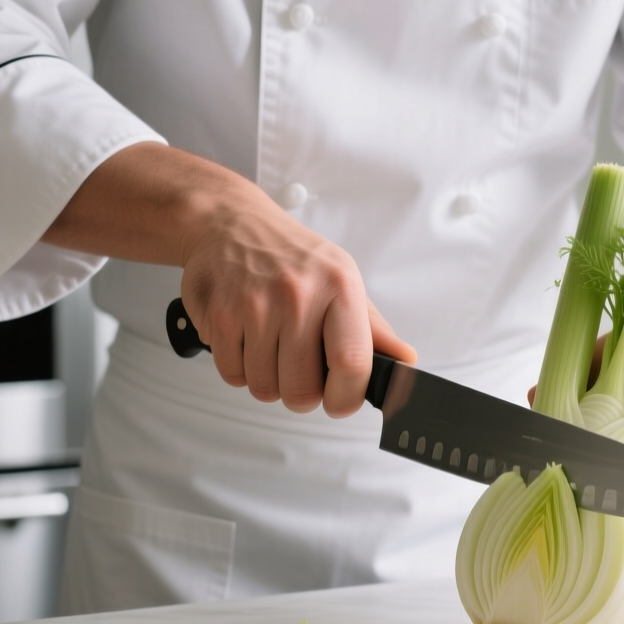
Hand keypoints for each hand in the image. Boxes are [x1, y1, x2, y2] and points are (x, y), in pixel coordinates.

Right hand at [177, 184, 413, 415]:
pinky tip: (246, 340)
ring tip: (270, 348)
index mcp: (339, 287)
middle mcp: (297, 295)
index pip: (352, 363)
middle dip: (301, 395)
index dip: (347, 397)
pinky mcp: (218, 315)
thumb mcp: (342, 280)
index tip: (340, 400)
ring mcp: (254, 305)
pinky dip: (239, 368)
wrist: (230, 223)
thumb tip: (405, 362)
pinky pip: (232, 375)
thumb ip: (372, 329)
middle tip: (299, 373)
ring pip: (264, 388)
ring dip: (268, 380)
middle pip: (302, 390)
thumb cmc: (291, 257)